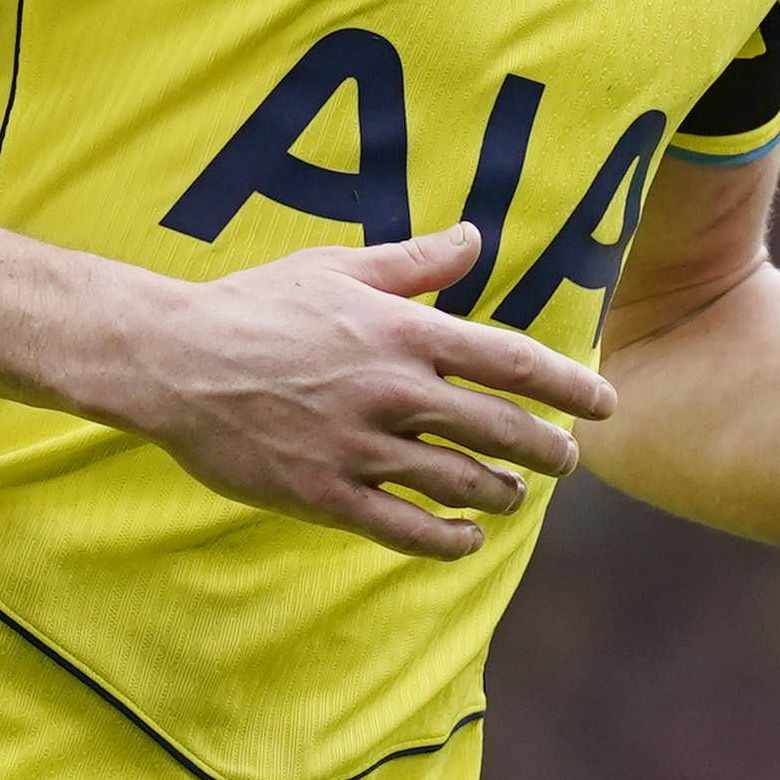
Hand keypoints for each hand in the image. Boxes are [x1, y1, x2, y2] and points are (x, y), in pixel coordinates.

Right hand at [127, 223, 619, 559]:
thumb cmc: (255, 305)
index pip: (514, 362)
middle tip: (568, 460)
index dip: (571, 386)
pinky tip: (466, 541)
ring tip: (516, 495)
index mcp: (405, 331)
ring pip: (461, 483)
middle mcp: (395, 391)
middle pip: (501, 429)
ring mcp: (362, 448)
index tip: (605, 403)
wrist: (174, 359)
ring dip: (502, 493)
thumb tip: (474, 238)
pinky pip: (406, 529)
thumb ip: (414, 262)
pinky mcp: (327, 495)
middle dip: (549, 449)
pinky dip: (447, 541)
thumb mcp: (338, 268)